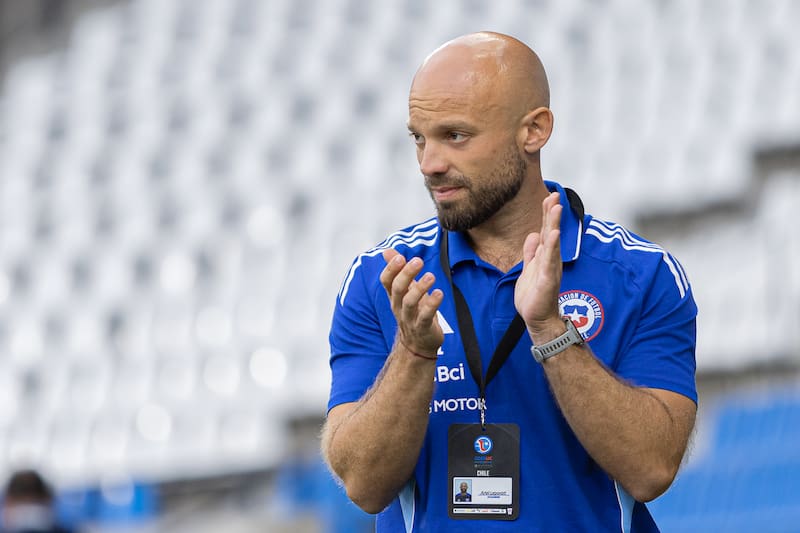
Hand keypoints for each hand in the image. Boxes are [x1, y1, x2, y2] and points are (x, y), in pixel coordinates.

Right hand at [380, 249, 443, 355]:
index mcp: (394, 296)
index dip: (391, 269)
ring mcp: (410, 318)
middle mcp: (399, 306)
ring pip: (410, 303)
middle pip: (398, 289)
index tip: (400, 257)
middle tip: (418, 261)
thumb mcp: (405, 291)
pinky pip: (426, 316)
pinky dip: (432, 304)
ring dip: (420, 288)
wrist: (418, 345)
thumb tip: (387, 251)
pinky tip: (439, 293)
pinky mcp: (423, 328)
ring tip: (430, 276)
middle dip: (406, 274)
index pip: (386, 281)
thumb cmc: (413, 312)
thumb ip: (398, 270)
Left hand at [514, 192, 564, 338]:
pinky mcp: (548, 279)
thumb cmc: (534, 296)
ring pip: (552, 242)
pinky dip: (551, 247)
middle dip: (552, 213)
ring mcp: (550, 268)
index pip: (545, 230)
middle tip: (554, 195)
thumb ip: (531, 252)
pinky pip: (549, 260)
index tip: (549, 196)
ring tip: (556, 208)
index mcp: (544, 256)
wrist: (537, 318)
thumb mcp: (529, 268)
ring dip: (554, 224)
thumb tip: (532, 235)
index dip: (547, 214)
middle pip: (551, 232)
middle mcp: (550, 259)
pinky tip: (553, 234)